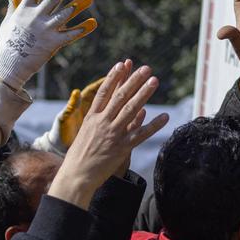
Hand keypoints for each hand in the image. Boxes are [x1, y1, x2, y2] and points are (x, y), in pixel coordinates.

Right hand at [0, 0, 97, 91]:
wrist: (8, 67)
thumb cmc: (7, 44)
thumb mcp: (8, 22)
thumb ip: (13, 5)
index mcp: (24, 10)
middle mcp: (35, 17)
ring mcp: (45, 30)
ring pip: (64, 14)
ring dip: (78, 5)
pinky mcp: (52, 44)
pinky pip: (70, 35)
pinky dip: (81, 29)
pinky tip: (93, 22)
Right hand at [50, 60, 168, 208]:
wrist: (76, 176)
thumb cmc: (78, 156)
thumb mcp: (85, 133)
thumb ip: (96, 121)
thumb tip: (105, 110)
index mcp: (92, 118)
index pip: (104, 92)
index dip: (114, 77)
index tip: (122, 64)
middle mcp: (103, 123)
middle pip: (120, 97)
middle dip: (134, 80)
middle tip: (146, 68)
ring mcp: (113, 134)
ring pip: (131, 110)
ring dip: (144, 94)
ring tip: (154, 81)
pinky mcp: (122, 148)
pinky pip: (141, 134)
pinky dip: (153, 125)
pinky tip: (164, 116)